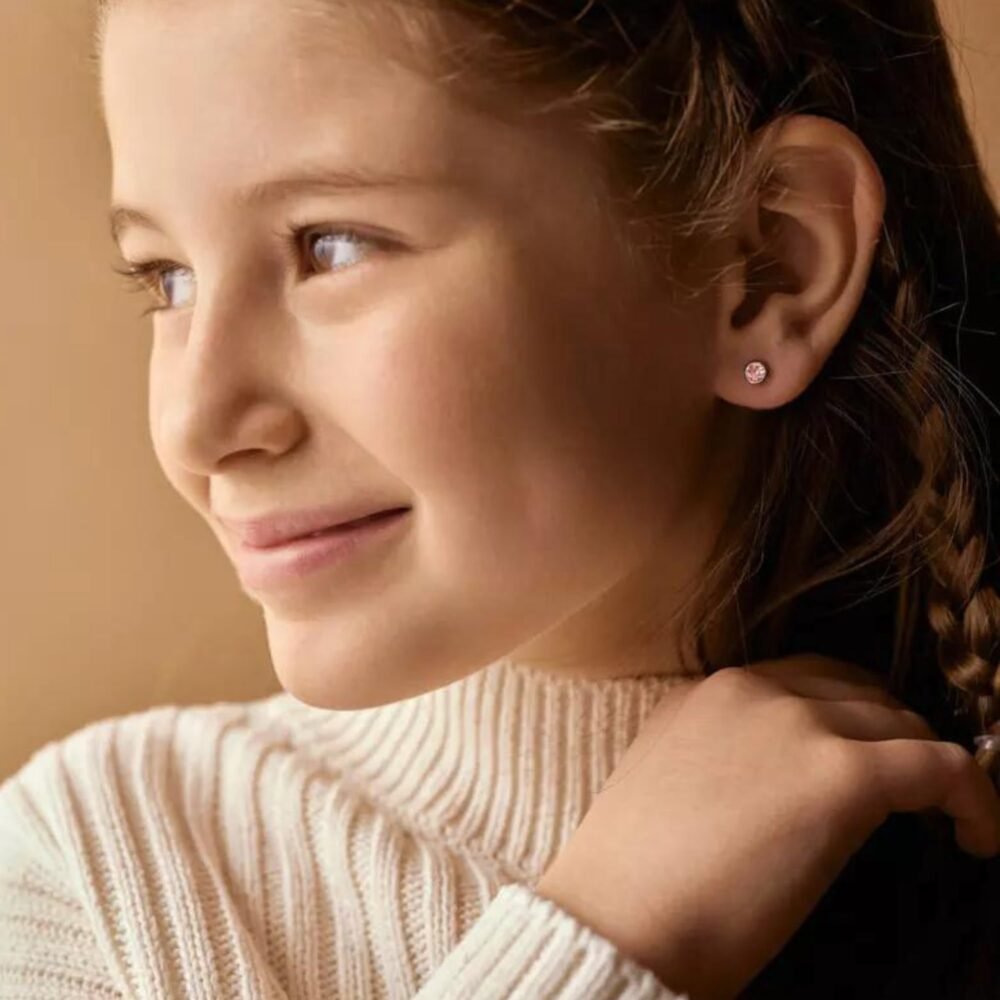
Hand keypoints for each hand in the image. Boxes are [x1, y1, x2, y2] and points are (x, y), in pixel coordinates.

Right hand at [534, 654, 999, 999]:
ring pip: (901, 724)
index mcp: (706, 692)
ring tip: (942, 817)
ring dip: (925, 767)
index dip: (846, 719)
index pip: (804, 681)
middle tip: (903, 794)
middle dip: (888, 738)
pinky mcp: (840, 774)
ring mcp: (797, 725)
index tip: (861, 760)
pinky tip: (974, 834)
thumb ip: (720, 757)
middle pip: (858, 695)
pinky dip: (971, 796)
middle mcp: (753, 690)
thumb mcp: (666, 782)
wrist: (619, 916)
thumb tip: (778, 783)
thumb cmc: (631, 874)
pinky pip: (940, 766)